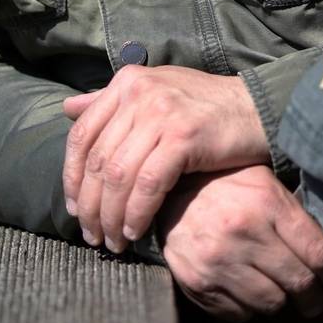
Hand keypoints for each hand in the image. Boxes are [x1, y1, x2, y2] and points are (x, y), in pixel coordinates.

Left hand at [61, 67, 269, 250]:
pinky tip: (136, 231)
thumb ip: (112, 102)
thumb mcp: (155, 92)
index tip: (74, 208)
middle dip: (90, 205)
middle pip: (98, 160)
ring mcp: (161, 112)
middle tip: (92, 235)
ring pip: (119, 176)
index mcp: (127, 81)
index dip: (72, 177)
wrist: (256, 108)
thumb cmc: (204, 106)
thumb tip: (67, 107)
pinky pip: (148, 184)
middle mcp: (139, 92)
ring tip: (113, 241)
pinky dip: (137, 213)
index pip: (82, 135)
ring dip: (111, 216)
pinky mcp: (183, 136)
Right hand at [157, 165, 322, 322]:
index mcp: (268, 202)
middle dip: (315, 299)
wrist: (167, 191)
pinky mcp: (198, 282)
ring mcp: (219, 260)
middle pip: (300, 284)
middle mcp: (244, 232)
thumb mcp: (265, 184)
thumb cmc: (227, 185)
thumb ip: (296, 216)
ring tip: (278, 290)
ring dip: (281, 302)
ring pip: (272, 304)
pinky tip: (246, 288)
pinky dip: (249, 308)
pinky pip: (240, 314)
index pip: (319, 255)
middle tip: (316, 300)